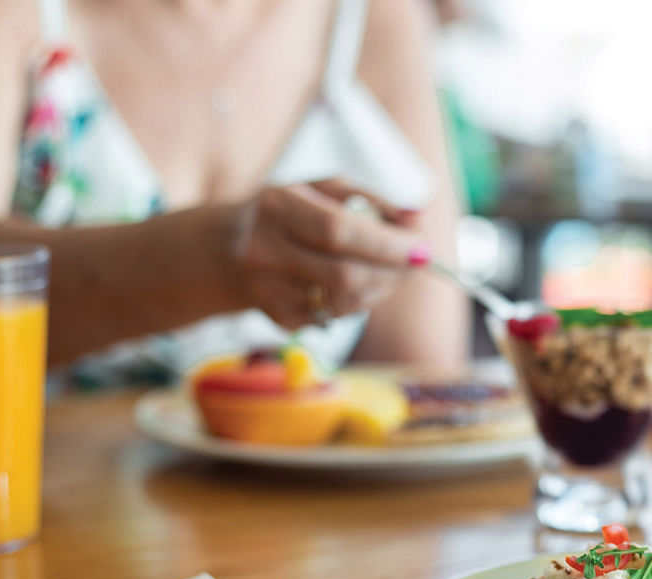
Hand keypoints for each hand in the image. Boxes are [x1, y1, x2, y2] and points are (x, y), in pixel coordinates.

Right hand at [228, 179, 429, 327]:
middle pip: (344, 275)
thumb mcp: (323, 187)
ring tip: (390, 271)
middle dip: (393, 272)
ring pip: (345, 302)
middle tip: (417, 262)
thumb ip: (372, 199)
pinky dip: (361, 302)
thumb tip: (418, 219)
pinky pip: (337, 316)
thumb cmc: (290, 211)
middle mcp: (264, 249)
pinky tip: (359, 284)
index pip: (338, 230)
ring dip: (382, 288)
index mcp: (276, 205)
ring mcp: (267, 289)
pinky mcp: (278, 318)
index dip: (386, 244)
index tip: (423, 246)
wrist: (228, 249)